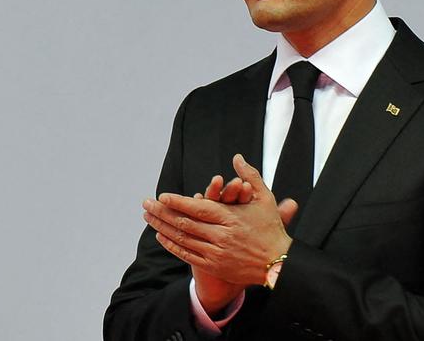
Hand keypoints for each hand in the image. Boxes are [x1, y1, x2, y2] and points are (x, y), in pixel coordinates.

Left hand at [143, 154, 297, 287]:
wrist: (278, 263)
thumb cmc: (271, 228)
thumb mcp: (265, 198)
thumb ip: (250, 176)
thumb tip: (237, 157)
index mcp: (231, 217)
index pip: (198, 208)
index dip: (178, 202)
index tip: (162, 195)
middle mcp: (221, 236)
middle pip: (185, 223)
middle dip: (162, 213)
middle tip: (146, 204)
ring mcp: (216, 253)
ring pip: (183, 239)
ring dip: (163, 227)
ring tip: (148, 218)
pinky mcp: (213, 265)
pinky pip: (187, 255)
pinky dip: (172, 245)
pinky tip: (161, 236)